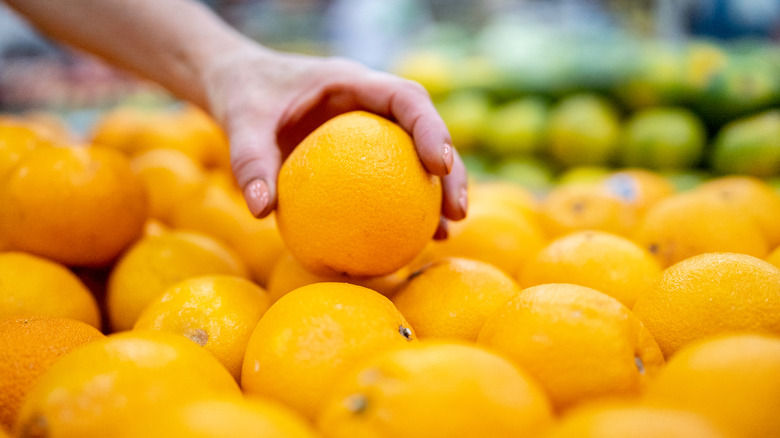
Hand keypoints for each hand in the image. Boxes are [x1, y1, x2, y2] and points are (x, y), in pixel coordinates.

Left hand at [201, 45, 467, 236]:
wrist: (239, 87)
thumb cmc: (243, 94)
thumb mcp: (240, 121)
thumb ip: (249, 160)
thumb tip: (260, 211)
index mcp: (352, 82)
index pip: (406, 98)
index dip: (431, 128)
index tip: (440, 165)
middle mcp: (371, 105)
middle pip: (426, 133)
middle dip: (450, 171)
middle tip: (457, 213)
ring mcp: (370, 130)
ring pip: (416, 160)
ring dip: (436, 195)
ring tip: (444, 234)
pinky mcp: (361, 155)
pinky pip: (388, 180)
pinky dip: (400, 208)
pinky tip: (404, 245)